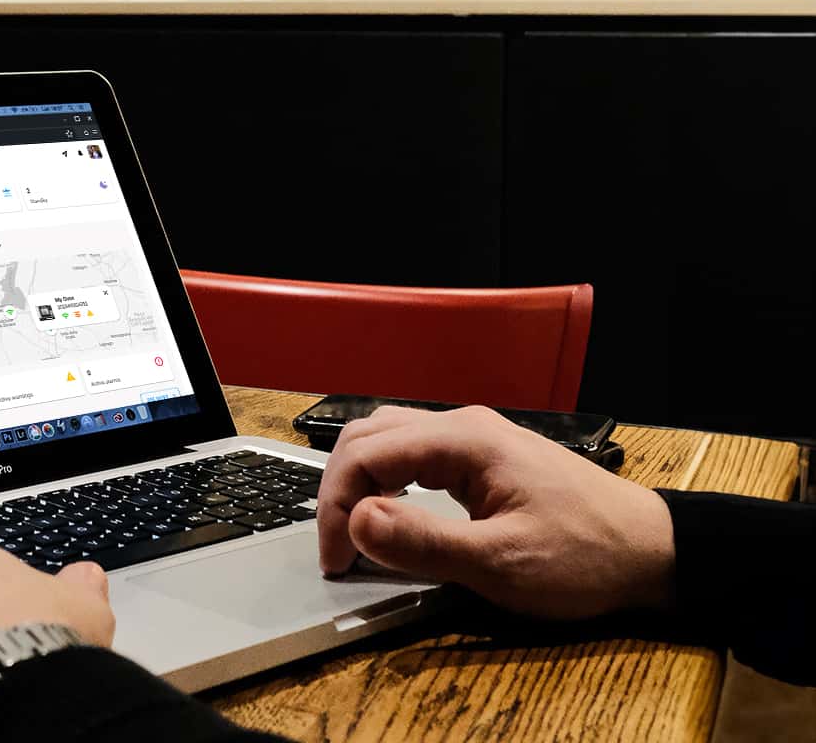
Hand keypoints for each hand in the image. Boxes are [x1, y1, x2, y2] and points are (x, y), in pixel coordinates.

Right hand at [317, 405, 674, 618]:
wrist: (654, 551)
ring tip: (354, 534)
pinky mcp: (483, 457)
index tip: (335, 561)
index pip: (366, 454)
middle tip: (336, 550)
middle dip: (339, 491)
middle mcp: (463, 426)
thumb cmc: (586, 557)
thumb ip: (424, 542)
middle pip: (368, 436)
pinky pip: (412, 453)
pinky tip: (385, 512)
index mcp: (463, 441)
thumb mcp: (501, 563)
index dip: (337, 506)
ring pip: (387, 439)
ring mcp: (474, 437)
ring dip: (359, 482)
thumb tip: (357, 524)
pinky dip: (384, 479)